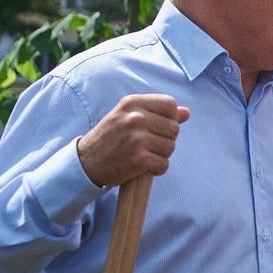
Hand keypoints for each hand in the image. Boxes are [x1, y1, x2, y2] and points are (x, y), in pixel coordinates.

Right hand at [76, 94, 190, 186]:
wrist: (85, 162)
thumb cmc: (111, 138)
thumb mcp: (128, 116)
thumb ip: (157, 112)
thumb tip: (186, 112)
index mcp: (132, 103)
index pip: (169, 105)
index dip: (170, 118)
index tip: (157, 128)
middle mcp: (134, 117)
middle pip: (173, 128)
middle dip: (165, 139)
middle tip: (148, 145)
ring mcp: (136, 138)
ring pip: (170, 147)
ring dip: (161, 155)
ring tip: (145, 155)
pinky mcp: (138, 159)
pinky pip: (164, 164)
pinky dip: (158, 169)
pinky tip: (145, 167)